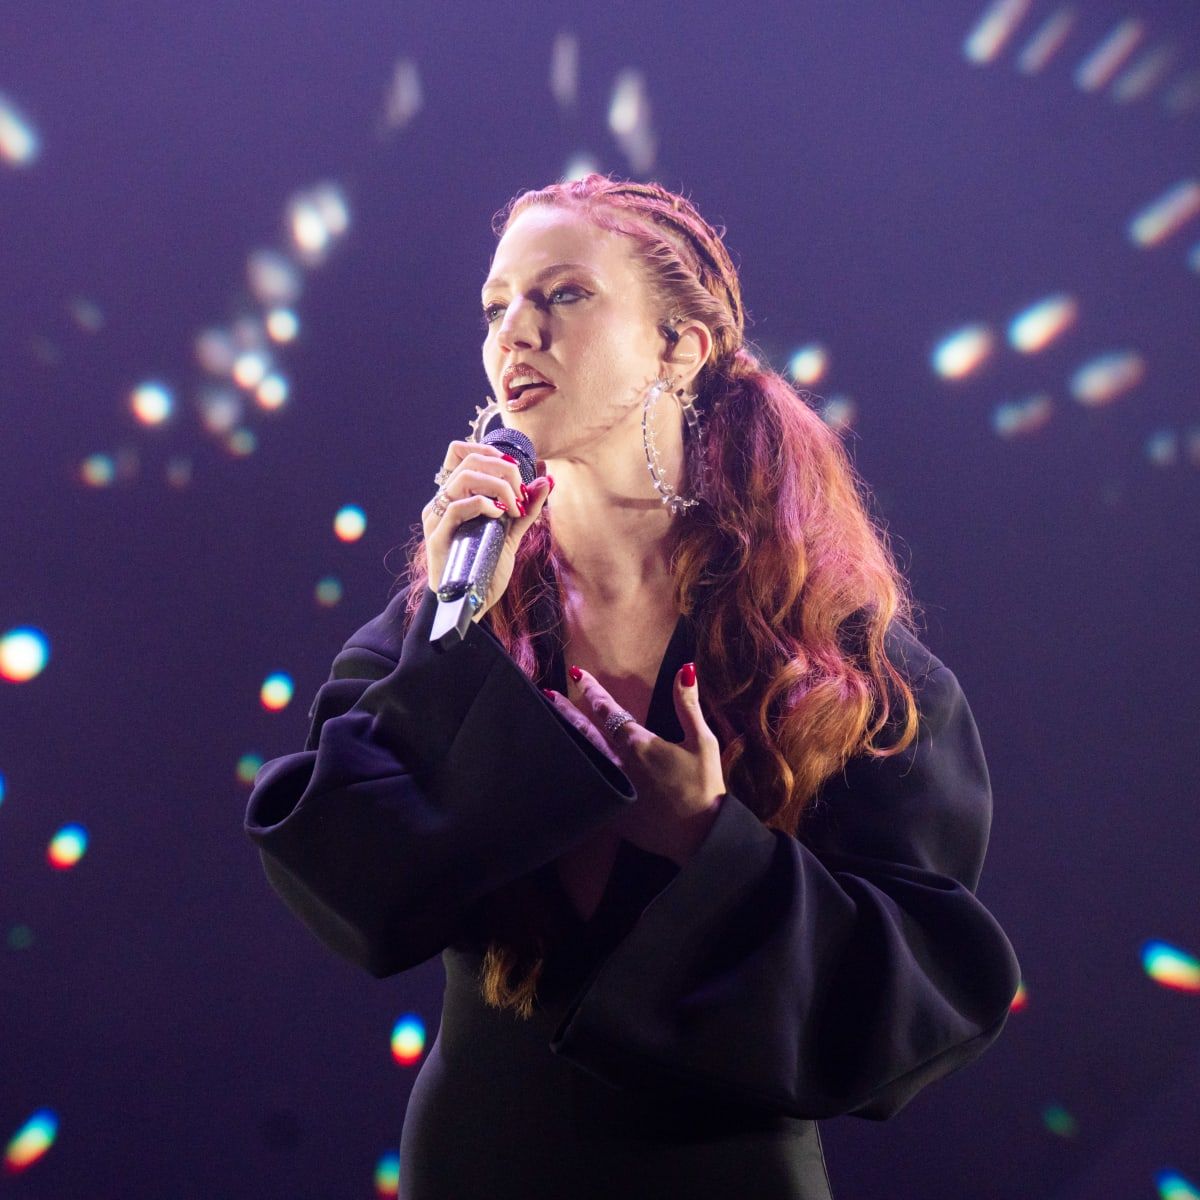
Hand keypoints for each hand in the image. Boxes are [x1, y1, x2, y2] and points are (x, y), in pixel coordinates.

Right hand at [421, 440, 552, 620]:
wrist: (469, 606)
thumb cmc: (485, 570)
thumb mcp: (510, 534)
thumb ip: (526, 509)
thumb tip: (546, 481)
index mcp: (455, 498)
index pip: (459, 454)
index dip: (487, 450)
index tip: (513, 468)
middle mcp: (442, 503)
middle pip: (468, 460)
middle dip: (503, 469)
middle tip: (521, 493)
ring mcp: (437, 519)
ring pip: (464, 478)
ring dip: (497, 485)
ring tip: (513, 506)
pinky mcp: (437, 537)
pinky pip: (457, 507)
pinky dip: (484, 505)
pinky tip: (499, 516)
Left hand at [543, 663, 726, 865]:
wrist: (700, 834)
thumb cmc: (704, 785)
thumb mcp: (702, 741)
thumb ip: (687, 704)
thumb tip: (685, 669)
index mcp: (639, 744)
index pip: (608, 711)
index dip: (592, 691)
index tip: (578, 675)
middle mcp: (619, 764)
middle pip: (586, 733)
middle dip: (567, 712)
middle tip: (549, 696)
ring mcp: (613, 789)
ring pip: (583, 758)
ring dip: (567, 739)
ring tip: (549, 725)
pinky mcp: (611, 814)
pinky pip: (588, 790)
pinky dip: (575, 775)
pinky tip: (563, 769)